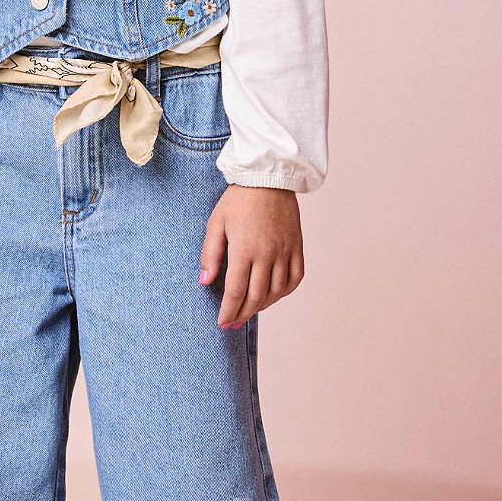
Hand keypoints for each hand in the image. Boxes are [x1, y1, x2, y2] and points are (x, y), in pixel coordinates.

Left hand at [199, 185, 303, 328]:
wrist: (268, 177)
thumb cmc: (238, 199)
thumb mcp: (216, 223)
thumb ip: (210, 254)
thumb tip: (204, 282)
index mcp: (244, 249)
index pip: (236, 292)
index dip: (229, 311)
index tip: (222, 323)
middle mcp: (268, 254)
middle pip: (256, 297)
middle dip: (243, 314)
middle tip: (233, 323)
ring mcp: (285, 251)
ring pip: (277, 291)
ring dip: (262, 306)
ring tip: (250, 310)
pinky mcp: (297, 246)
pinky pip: (295, 278)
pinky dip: (285, 291)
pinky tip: (273, 295)